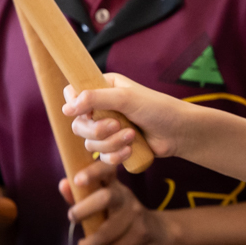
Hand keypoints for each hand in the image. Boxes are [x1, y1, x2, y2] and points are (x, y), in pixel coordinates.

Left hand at [57, 158, 171, 244]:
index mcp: (114, 185)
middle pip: (106, 197)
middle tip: (72, 218)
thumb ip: (81, 196)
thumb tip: (62, 184)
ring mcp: (135, 216)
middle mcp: (126, 197)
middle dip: (84, 210)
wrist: (158, 233)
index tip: (78, 180)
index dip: (92, 172)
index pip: (106, 170)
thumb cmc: (121, 217)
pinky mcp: (141, 235)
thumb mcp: (103, 204)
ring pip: (107, 232)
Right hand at [63, 73, 190, 165]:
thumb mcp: (125, 98)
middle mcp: (102, 107)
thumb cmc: (157, 109)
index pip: (73, 94)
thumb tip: (66, 108)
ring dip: (111, 143)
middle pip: (79, 124)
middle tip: (117, 125)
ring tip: (132, 135)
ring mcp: (108, 128)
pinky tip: (130, 150)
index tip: (86, 114)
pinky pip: (102, 156)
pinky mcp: (115, 146)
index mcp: (103, 88)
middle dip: (97, 130)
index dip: (75, 106)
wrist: (180, 132)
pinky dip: (115, 155)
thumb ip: (94, 99)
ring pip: (90, 143)